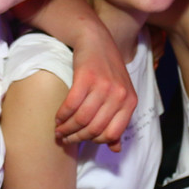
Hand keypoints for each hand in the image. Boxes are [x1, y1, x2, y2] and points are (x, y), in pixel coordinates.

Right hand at [55, 29, 136, 151]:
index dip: (94, 141)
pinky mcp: (86, 78)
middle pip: (94, 129)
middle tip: (65, 137)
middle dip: (77, 137)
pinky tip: (58, 118)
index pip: (112, 134)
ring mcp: (104, 86)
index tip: (82, 139)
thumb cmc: (107, 70)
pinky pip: (71, 105)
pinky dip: (62, 115)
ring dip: (66, 129)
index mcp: (130, 102)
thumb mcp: (119, 95)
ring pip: (82, 119)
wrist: (96, 40)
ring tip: (59, 130)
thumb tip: (116, 149)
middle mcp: (119, 95)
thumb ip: (118, 121)